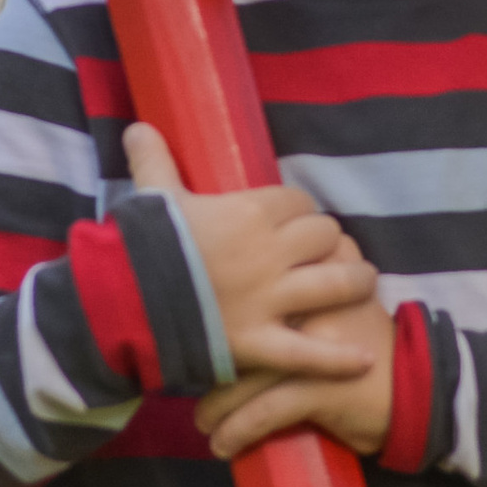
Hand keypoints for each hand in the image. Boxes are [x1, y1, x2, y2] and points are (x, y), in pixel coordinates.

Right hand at [124, 123, 379, 380]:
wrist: (121, 300)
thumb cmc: (139, 244)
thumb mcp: (152, 196)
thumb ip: (154, 161)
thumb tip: (139, 128)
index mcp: (249, 213)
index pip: (298, 202)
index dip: (300, 210)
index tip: (296, 219)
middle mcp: (269, 253)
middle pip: (324, 237)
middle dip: (328, 241)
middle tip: (325, 251)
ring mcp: (268, 301)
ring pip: (335, 284)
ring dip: (355, 281)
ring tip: (365, 283)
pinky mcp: (258, 343)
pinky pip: (308, 352)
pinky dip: (339, 358)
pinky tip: (364, 358)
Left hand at [194, 290, 394, 458]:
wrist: (417, 386)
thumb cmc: (366, 346)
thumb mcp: (336, 302)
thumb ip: (298, 288)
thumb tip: (234, 296)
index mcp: (315, 275)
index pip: (250, 290)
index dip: (214, 317)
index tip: (195, 337)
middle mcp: (313, 303)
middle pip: (239, 332)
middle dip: (208, 363)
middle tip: (191, 381)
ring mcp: (317, 347)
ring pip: (245, 375)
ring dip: (216, 405)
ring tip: (205, 422)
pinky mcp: (322, 388)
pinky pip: (265, 411)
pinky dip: (238, 431)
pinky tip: (224, 446)